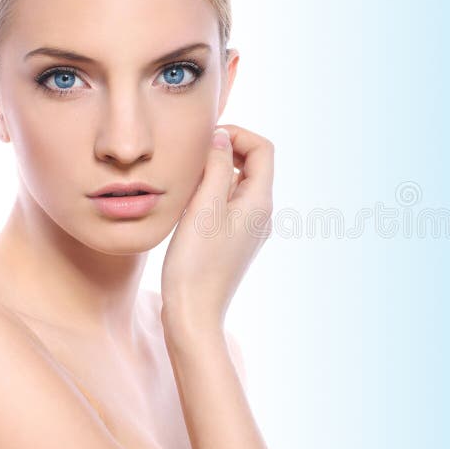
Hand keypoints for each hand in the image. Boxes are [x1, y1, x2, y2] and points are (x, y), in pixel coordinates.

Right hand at [160, 124, 273, 332]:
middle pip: (253, 163)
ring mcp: (250, 228)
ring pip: (239, 183)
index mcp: (261, 201)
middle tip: (193, 154)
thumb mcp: (204, 207)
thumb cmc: (196, 264)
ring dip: (217, 172)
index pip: (263, 148)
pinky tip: (188, 203)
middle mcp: (262, 213)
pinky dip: (212, 192)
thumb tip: (222, 137)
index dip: (237, 134)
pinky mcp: (235, 240)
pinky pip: (229, 203)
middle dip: (226, 150)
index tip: (206, 139)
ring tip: (187, 179)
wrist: (194, 314)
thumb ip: (217, 167)